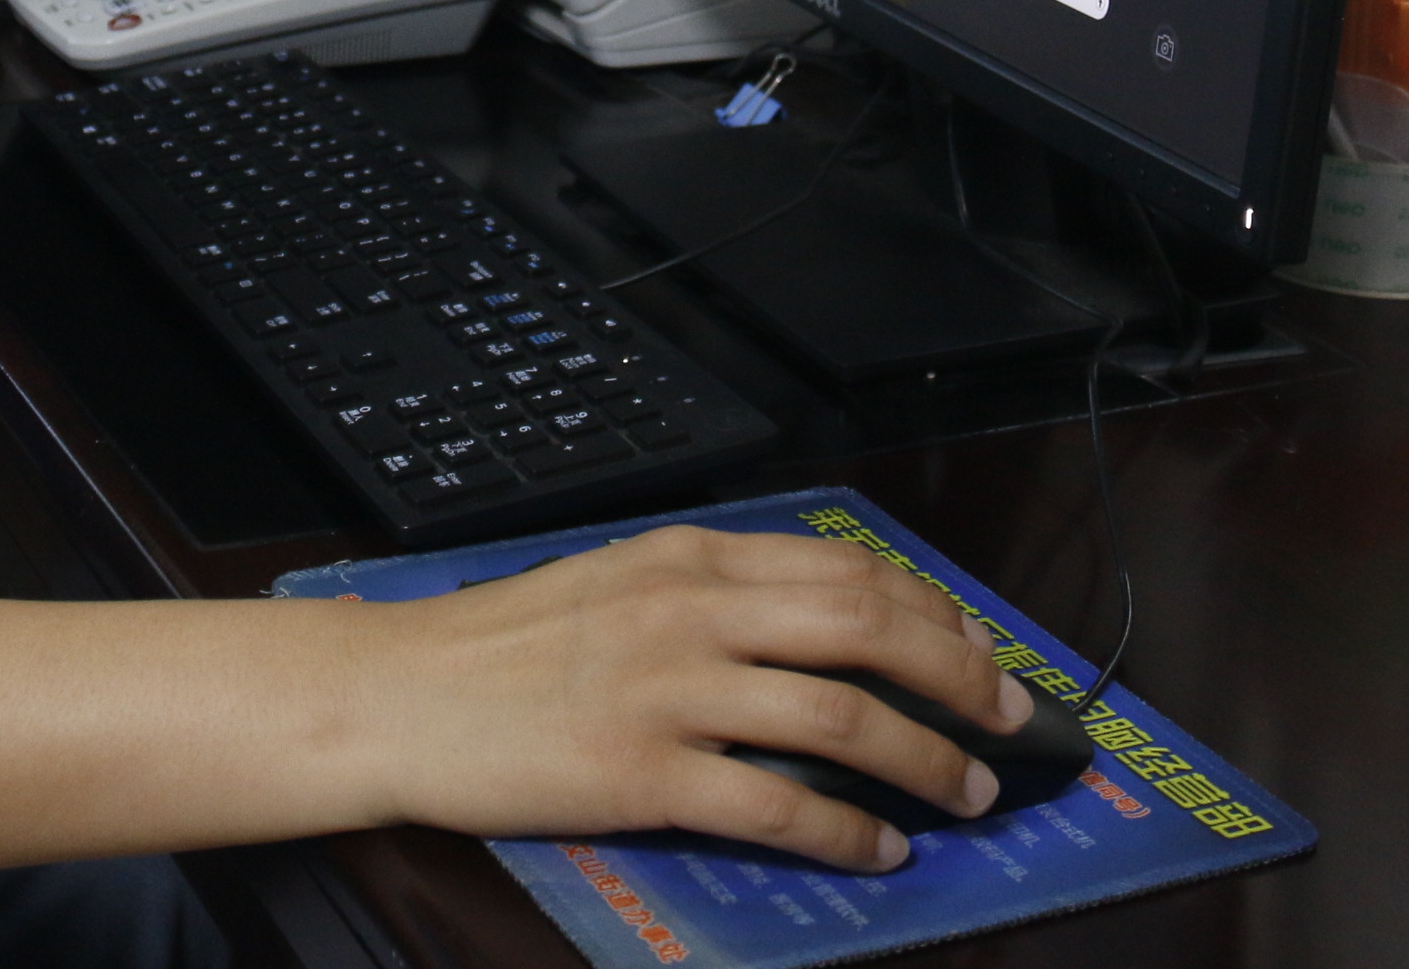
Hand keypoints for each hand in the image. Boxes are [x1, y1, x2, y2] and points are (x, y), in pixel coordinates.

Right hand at [354, 525, 1034, 871]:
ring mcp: (668, 692)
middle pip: (866, 631)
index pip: (845, 570)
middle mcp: (690, 612)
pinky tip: (878, 849)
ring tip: (966, 791)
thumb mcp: (615, 583)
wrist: (399, 694)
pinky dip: (846, 831)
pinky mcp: (642, 774)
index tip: (977, 648)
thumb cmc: (501, 647)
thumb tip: (814, 626)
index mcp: (687, 558)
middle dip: (960, 677)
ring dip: (925, 759)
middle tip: (1008, 719)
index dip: (932, 612)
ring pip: (840, 717)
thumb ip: (707, 594)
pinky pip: (775, 805)